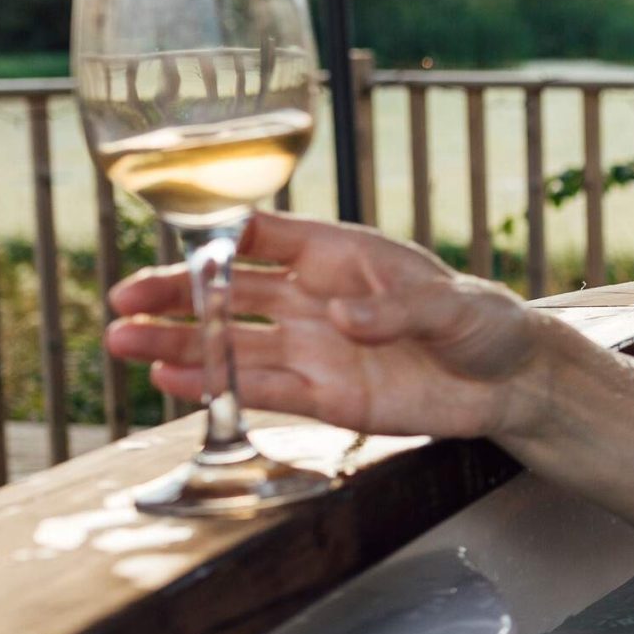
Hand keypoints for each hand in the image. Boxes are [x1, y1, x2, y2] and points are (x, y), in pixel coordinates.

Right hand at [104, 212, 546, 440]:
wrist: (511, 383)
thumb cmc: (485, 324)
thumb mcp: (454, 306)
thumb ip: (400, 310)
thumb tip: (342, 319)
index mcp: (341, 256)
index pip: (265, 236)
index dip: (219, 239)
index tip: (177, 247)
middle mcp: (315, 300)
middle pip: (230, 293)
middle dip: (175, 295)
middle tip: (122, 300)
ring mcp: (314, 349)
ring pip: (232, 345)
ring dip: (179, 344)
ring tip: (123, 342)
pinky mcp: (324, 398)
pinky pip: (261, 391)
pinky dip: (217, 386)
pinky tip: (172, 380)